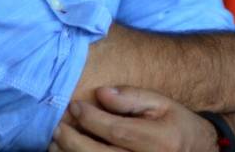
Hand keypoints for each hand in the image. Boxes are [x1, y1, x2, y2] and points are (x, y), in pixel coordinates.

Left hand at [50, 87, 216, 151]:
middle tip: (58, 126)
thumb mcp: (162, 104)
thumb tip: (101, 93)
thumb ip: (132, 97)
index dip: (91, 118)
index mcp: (158, 140)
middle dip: (72, 140)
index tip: (75, 106)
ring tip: (57, 142)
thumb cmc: (177, 126)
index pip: (116, 130)